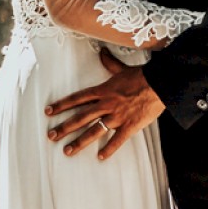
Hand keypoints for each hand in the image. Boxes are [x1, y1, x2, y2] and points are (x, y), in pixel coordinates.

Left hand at [45, 49, 164, 160]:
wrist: (159, 84)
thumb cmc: (141, 75)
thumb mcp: (122, 68)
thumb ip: (109, 62)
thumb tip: (101, 50)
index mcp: (102, 91)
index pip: (77, 99)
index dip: (61, 105)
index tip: (48, 111)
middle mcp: (106, 105)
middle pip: (80, 117)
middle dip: (64, 127)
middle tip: (51, 136)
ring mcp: (117, 116)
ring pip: (94, 131)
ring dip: (79, 142)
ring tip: (67, 151)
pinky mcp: (129, 126)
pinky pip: (117, 140)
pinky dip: (109, 149)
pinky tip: (100, 157)